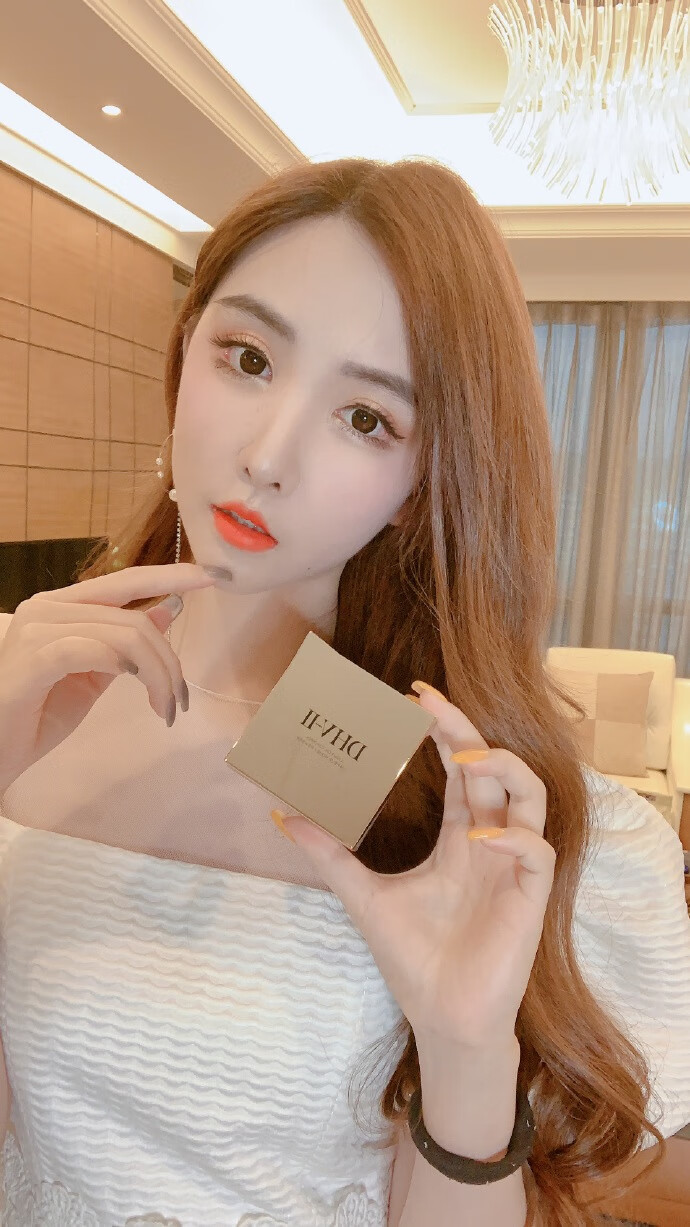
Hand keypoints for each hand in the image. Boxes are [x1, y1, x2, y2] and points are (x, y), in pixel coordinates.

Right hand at [0, 563, 215, 792]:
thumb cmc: (35, 716)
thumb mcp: (93, 677)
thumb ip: (125, 644)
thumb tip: (168, 610)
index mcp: (60, 607)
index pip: (123, 581)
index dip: (168, 577)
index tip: (210, 576)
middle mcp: (47, 607)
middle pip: (133, 619)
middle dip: (168, 661)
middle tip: (178, 701)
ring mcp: (37, 628)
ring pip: (124, 635)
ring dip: (156, 674)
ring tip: (164, 708)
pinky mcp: (34, 656)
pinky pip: (95, 650)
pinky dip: (125, 666)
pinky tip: (136, 686)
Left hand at [273, 682, 555, 1048]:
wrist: (444, 1020)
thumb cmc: (413, 959)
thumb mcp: (362, 895)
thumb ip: (329, 852)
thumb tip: (281, 814)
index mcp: (460, 836)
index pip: (460, 767)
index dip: (444, 728)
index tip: (412, 695)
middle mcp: (490, 842)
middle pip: (492, 767)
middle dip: (465, 728)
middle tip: (429, 701)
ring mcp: (513, 866)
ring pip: (530, 795)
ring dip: (502, 769)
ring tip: (464, 760)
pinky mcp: (530, 897)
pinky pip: (536, 850)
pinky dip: (512, 836)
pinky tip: (477, 839)